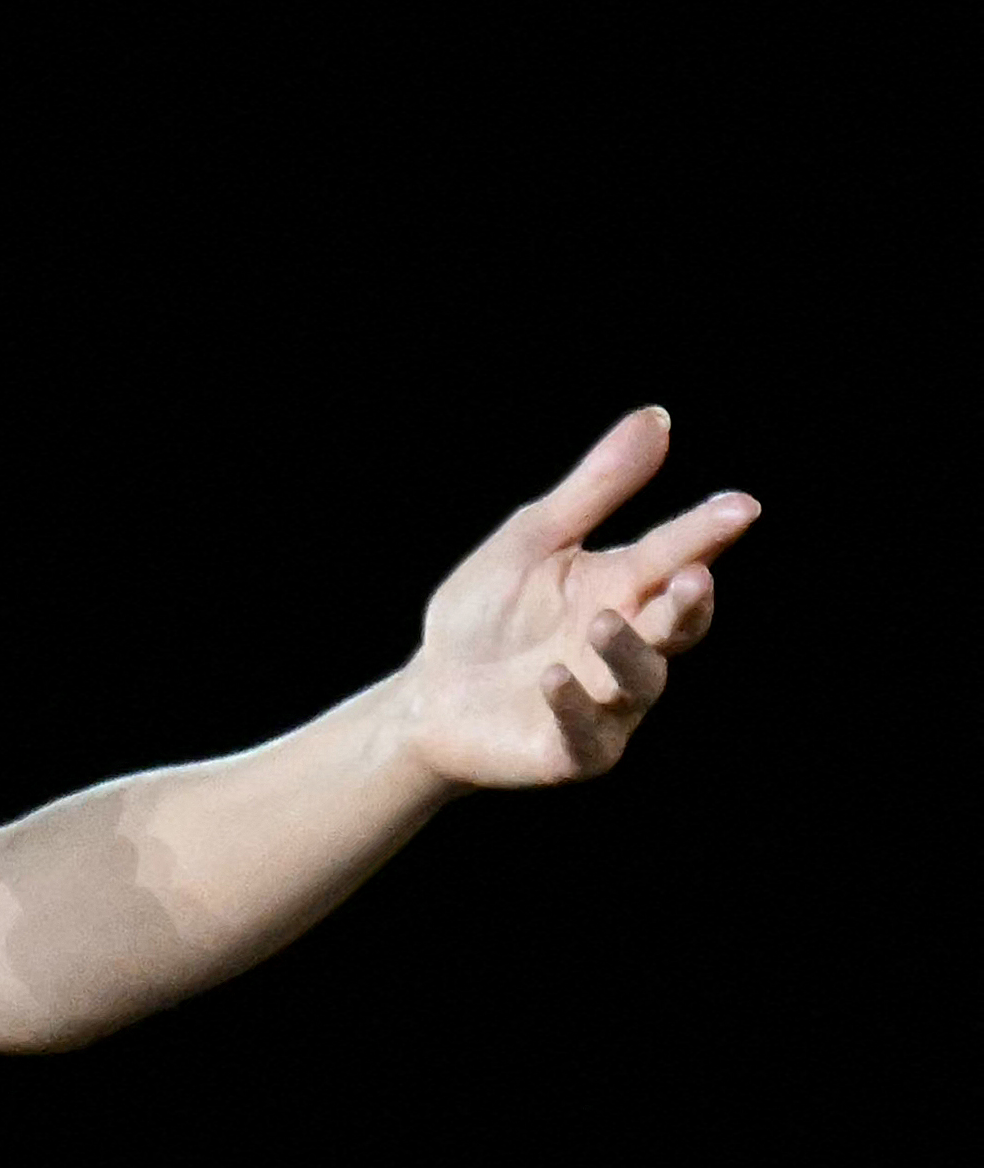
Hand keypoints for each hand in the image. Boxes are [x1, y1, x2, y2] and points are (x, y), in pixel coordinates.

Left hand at [398, 406, 757, 789]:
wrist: (427, 695)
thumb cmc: (485, 616)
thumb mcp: (533, 541)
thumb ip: (597, 488)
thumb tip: (658, 417)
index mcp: (624, 589)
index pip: (674, 556)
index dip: (707, 533)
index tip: (740, 507)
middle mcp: (628, 646)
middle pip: (676, 626)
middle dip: (688, 604)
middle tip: (693, 576)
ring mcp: (608, 703)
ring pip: (639, 680)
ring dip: (625, 652)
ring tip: (602, 622)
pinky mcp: (574, 750)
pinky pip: (585, 732)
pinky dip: (573, 706)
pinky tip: (552, 677)